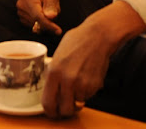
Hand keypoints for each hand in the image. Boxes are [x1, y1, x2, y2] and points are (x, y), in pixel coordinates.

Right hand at [16, 0, 61, 35]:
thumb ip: (51, 3)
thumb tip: (50, 17)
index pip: (38, 16)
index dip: (48, 25)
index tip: (58, 31)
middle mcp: (21, 6)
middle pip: (37, 22)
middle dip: (49, 20)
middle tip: (55, 9)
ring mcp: (20, 13)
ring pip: (37, 25)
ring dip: (46, 21)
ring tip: (49, 9)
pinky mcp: (23, 18)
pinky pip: (35, 26)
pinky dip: (42, 22)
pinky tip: (44, 13)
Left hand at [41, 1, 145, 117]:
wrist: (98, 36)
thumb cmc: (77, 41)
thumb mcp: (57, 56)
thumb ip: (53, 73)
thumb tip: (50, 89)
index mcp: (54, 72)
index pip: (47, 103)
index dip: (50, 110)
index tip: (52, 110)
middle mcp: (67, 80)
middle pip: (64, 110)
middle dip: (64, 110)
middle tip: (66, 105)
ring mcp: (82, 84)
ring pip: (77, 104)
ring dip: (77, 98)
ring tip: (78, 84)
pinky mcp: (94, 85)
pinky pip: (88, 96)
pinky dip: (87, 92)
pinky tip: (86, 78)